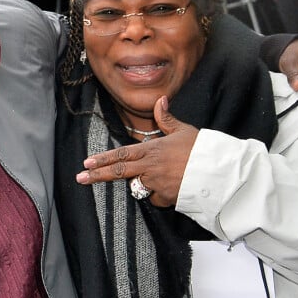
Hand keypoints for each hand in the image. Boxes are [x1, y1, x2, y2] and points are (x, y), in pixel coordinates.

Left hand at [76, 96, 198, 206]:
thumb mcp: (182, 131)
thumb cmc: (200, 149)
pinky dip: (160, 194)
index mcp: (151, 150)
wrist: (216, 171)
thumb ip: (166, 118)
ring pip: (139, 186)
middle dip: (97, 176)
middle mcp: (149, 167)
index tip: (87, 163)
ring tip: (166, 175)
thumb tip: (160, 100)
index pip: (121, 154)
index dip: (103, 159)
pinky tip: (173, 186)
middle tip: (80, 179)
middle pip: (118, 172)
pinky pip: (156, 197)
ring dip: (144, 183)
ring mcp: (156, 183)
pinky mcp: (165, 198)